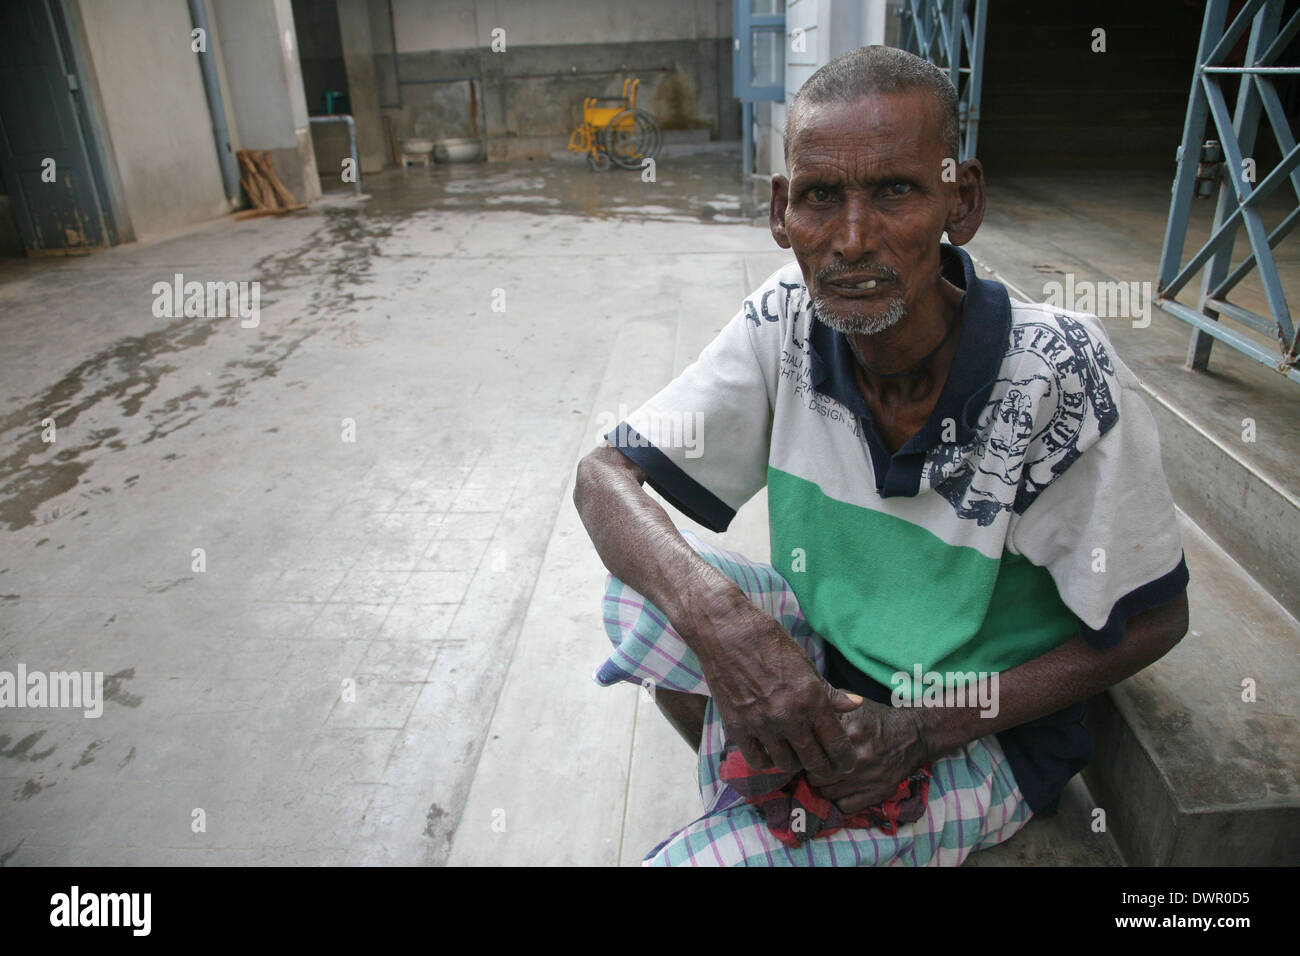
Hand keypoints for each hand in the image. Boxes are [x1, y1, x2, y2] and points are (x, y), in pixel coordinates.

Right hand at [696, 597, 862, 778]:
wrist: (726, 632)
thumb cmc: (769, 643)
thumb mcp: (806, 663)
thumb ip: (830, 691)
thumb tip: (856, 705)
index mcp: (812, 698)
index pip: (836, 743)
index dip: (845, 760)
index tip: (847, 765)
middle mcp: (789, 716)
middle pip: (814, 761)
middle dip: (825, 769)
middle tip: (826, 769)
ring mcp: (762, 724)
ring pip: (786, 764)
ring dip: (795, 763)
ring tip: (797, 756)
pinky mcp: (737, 727)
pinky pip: (757, 760)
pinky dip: (767, 761)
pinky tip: (770, 752)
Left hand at [806, 696, 929, 812]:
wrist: (911, 736)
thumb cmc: (877, 720)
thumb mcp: (854, 708)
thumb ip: (830, 708)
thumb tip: (806, 714)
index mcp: (850, 733)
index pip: (813, 751)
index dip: (807, 753)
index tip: (807, 752)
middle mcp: (858, 757)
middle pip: (816, 776)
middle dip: (812, 773)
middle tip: (815, 768)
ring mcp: (868, 778)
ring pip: (827, 794)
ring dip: (824, 788)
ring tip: (828, 778)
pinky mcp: (877, 793)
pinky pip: (845, 807)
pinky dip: (840, 801)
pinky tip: (842, 790)